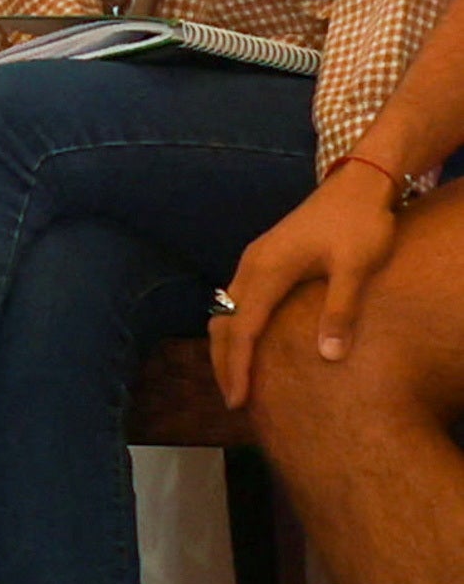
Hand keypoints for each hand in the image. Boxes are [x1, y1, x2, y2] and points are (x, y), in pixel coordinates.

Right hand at [214, 163, 410, 412]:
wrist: (359, 183)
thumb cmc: (360, 225)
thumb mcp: (356, 268)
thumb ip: (340, 311)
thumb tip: (329, 357)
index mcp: (269, 270)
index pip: (244, 329)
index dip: (239, 367)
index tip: (239, 400)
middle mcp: (252, 265)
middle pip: (224, 322)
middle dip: (224, 362)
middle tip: (233, 400)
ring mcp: (255, 259)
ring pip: (226, 309)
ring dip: (227, 345)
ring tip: (237, 377)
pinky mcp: (265, 258)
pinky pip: (237, 299)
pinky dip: (236, 327)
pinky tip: (250, 342)